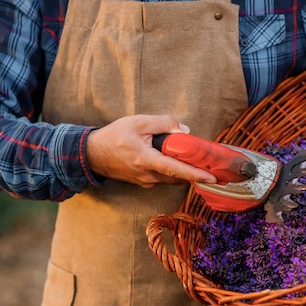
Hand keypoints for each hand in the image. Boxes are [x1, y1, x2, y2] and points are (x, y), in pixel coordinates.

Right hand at [85, 115, 216, 187]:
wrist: (93, 154)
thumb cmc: (114, 136)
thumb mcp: (138, 122)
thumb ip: (163, 123)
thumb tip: (184, 130)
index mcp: (146, 160)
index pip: (175, 169)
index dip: (195, 174)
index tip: (212, 178)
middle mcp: (147, 175)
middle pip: (178, 176)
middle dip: (196, 172)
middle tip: (212, 165)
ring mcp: (146, 182)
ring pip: (172, 179)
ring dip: (185, 171)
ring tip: (197, 161)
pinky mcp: (144, 183)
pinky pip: (164, 178)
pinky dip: (174, 171)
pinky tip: (177, 160)